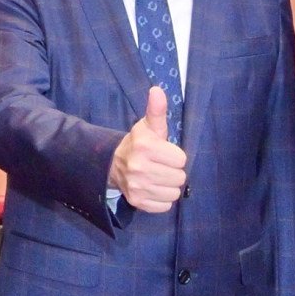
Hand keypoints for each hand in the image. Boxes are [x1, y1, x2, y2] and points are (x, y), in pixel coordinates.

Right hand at [108, 83, 186, 212]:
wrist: (113, 164)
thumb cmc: (139, 143)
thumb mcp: (148, 126)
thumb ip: (156, 110)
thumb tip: (157, 90)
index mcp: (145, 147)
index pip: (181, 159)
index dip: (175, 156)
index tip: (164, 153)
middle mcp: (139, 167)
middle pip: (179, 178)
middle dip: (173, 172)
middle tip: (161, 166)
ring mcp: (137, 186)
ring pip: (174, 193)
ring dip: (168, 186)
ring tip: (157, 177)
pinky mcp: (137, 201)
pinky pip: (165, 206)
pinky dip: (161, 199)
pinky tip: (153, 188)